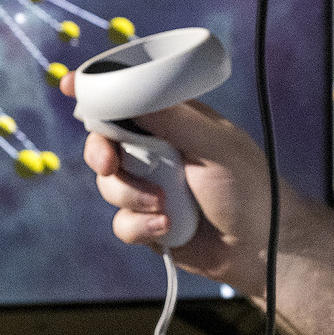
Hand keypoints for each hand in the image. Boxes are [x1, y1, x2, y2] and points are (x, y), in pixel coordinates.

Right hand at [61, 70, 300, 296]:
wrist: (262, 248)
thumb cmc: (249, 188)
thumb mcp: (216, 143)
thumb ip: (173, 117)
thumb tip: (130, 91)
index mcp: (174, 121)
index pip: (129, 98)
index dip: (97, 91)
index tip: (70, 86)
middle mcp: (157, 152)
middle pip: (104, 141)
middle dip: (100, 151)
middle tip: (109, 163)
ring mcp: (150, 188)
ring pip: (108, 185)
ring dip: (130, 195)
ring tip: (163, 205)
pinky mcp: (147, 224)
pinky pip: (121, 222)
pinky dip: (140, 226)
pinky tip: (168, 228)